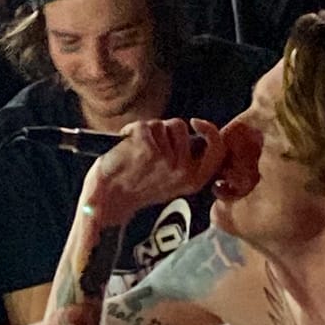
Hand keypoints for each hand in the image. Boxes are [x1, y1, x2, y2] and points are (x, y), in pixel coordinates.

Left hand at [88, 117, 225, 224]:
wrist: (107, 201)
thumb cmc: (134, 191)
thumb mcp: (171, 183)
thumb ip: (186, 162)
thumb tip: (195, 136)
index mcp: (193, 180)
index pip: (217, 149)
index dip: (210, 131)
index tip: (196, 123)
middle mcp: (182, 170)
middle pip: (180, 127)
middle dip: (163, 131)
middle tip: (148, 149)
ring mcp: (165, 159)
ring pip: (161, 124)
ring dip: (147, 131)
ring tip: (135, 151)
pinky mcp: (146, 149)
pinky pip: (144, 125)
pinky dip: (130, 130)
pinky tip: (124, 146)